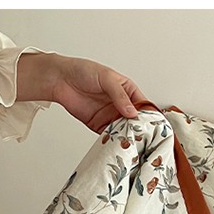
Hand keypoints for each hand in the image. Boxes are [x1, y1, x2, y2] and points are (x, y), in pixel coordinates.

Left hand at [16, 52, 147, 132]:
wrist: (61, 80)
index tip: (152, 124)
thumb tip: (132, 111)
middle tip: (142, 136)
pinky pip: (109, 135)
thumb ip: (120, 95)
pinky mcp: (98, 125)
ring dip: (127, 135)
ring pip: (123, 129)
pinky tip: (117, 142)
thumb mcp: (107, 78)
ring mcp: (109, 115)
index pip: (142, 104)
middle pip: (135, 120)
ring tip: (131, 141)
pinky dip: (113, 139)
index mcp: (127, 90)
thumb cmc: (83, 71)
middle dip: (139, 128)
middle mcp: (120, 104)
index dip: (148, 114)